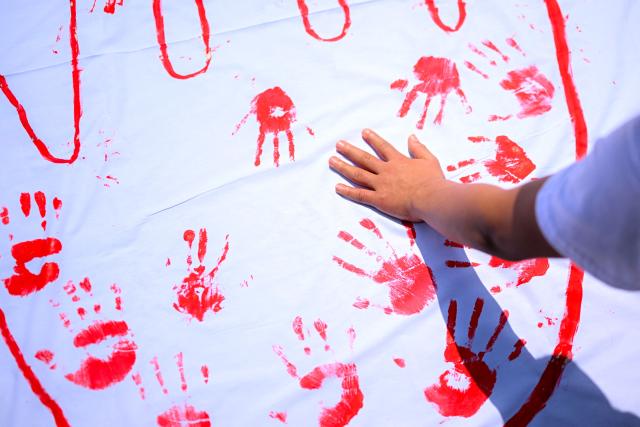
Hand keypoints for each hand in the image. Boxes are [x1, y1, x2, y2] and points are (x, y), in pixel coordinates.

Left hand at [330, 129, 449, 221]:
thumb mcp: (429, 160)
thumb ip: (419, 148)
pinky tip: (337, 187)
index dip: (373, 139)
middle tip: (338, 144)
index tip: (364, 132)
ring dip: (344, 167)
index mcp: (399, 161)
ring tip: (332, 160)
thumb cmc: (434, 181)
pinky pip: (360, 195)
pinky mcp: (379, 200)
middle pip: (364, 159)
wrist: (432, 198)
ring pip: (358, 174)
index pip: (383, 147)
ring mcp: (381, 185)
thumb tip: (411, 136)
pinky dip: (348, 191)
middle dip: (350, 151)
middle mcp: (386, 171)